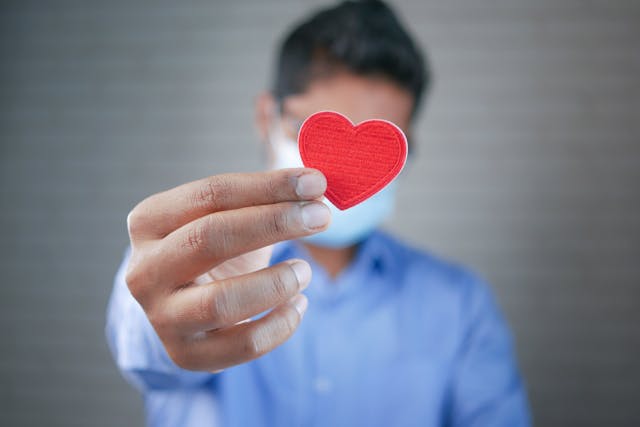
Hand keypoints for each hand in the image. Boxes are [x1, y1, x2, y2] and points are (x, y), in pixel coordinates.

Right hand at [125, 168, 329, 371]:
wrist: (182, 306)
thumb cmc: (214, 250)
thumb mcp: (228, 218)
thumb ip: (266, 199)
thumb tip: (315, 187)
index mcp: (149, 221)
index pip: (211, 194)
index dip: (267, 186)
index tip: (314, 182)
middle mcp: (145, 269)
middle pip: (210, 238)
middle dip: (274, 223)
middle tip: (321, 216)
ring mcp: (161, 316)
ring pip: (221, 302)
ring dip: (276, 283)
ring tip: (305, 271)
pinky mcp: (186, 354)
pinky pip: (243, 345)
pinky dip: (281, 324)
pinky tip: (298, 303)